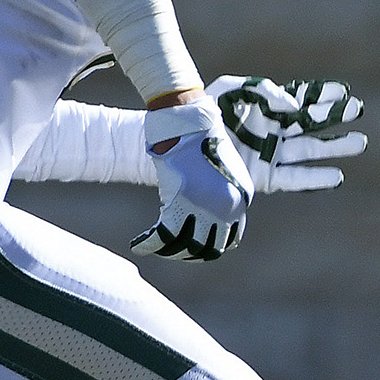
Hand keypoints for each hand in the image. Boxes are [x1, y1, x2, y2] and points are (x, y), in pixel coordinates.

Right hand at [132, 100, 252, 260]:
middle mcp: (229, 208)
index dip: (211, 246)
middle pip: (210, 248)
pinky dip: (149, 244)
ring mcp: (207, 208)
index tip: (194, 246)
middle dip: (189, 254)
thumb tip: (205, 211)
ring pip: (187, 246)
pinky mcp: (182, 204)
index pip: (231, 237)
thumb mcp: (221, 169)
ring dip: (168, 252)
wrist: (188, 125)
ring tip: (153, 247)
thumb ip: (221, 192)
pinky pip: (164, 236)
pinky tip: (139, 245)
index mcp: (241, 198)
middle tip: (171, 251)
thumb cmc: (201, 141)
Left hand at [206, 75, 365, 191]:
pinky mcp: (264, 177)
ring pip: (310, 150)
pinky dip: (316, 178)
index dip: (324, 96)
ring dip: (335, 147)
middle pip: (311, 124)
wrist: (180, 143)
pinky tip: (337, 176)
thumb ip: (264, 91)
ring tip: (358, 143)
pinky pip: (295, 178)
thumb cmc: (203, 111)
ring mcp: (269, 154)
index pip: (302, 100)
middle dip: (335, 118)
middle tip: (358, 111)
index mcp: (266, 109)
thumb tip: (295, 106)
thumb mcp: (232, 89)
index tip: (345, 93)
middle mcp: (272, 131)